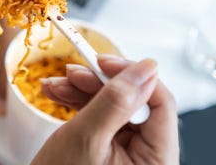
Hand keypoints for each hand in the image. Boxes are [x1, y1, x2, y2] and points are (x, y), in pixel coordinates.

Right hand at [32, 54, 178, 164]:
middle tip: (72, 72)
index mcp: (157, 161)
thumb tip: (145, 68)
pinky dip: (78, 102)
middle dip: (97, 83)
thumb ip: (115, 101)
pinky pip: (101, 115)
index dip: (132, 76)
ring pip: (113, 104)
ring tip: (56, 84)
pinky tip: (58, 93)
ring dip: (82, 89)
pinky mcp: (112, 147)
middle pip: (133, 101)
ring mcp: (129, 151)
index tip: (103, 60)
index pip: (159, 104)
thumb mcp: (87, 138)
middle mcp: (148, 156)